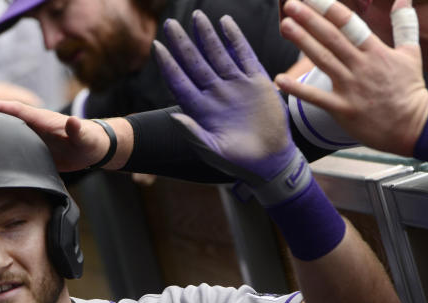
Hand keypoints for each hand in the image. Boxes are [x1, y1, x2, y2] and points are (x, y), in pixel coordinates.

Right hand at [0, 99, 111, 171]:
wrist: (91, 149)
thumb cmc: (89, 140)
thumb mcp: (85, 136)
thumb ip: (78, 131)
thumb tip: (73, 122)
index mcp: (41, 120)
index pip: (16, 111)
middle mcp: (30, 125)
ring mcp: (26, 137)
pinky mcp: (27, 150)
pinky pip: (4, 146)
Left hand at [153, 11, 293, 179]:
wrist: (270, 160)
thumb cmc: (238, 160)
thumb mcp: (213, 150)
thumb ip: (194, 133)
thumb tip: (174, 116)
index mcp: (201, 108)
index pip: (179, 81)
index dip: (168, 64)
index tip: (156, 46)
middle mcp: (215, 93)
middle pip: (195, 62)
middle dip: (182, 43)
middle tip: (169, 24)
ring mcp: (235, 85)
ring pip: (217, 54)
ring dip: (206, 35)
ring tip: (197, 16)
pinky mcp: (256, 81)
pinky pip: (244, 54)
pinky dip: (235, 38)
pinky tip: (225, 22)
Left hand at [275, 0, 427, 156]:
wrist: (413, 127)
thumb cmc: (410, 90)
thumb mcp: (411, 53)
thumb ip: (405, 23)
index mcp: (376, 51)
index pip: (349, 24)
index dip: (329, 8)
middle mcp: (361, 66)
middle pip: (331, 38)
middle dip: (310, 19)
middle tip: (291, 5)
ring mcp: (351, 88)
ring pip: (323, 60)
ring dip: (302, 42)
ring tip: (285, 26)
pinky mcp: (342, 109)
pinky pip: (316, 98)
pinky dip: (297, 89)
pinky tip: (280, 79)